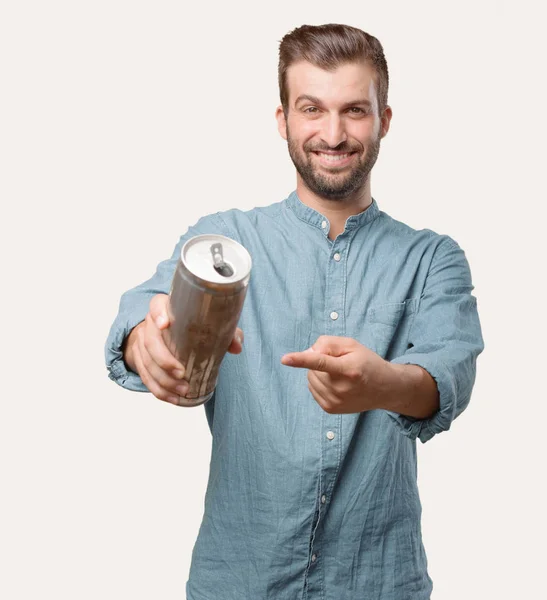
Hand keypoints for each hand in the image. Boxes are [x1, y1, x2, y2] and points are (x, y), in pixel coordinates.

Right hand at [124, 293, 243, 404]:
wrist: (169, 335)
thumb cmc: (193, 328)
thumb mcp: (212, 326)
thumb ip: (227, 333)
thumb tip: (236, 347)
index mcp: (166, 309)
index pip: (156, 305)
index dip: (158, 313)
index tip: (165, 325)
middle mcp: (150, 324)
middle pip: (150, 341)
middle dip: (164, 360)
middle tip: (182, 374)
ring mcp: (142, 342)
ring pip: (146, 362)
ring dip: (163, 380)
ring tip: (183, 390)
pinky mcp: (139, 359)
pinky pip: (145, 376)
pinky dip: (158, 390)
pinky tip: (173, 398)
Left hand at [281, 335, 392, 413]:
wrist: (384, 388)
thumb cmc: (366, 362)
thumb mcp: (351, 345)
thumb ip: (327, 344)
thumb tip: (307, 354)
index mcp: (348, 370)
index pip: (320, 362)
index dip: (300, 360)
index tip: (285, 359)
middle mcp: (341, 388)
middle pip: (313, 368)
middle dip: (320, 361)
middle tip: (340, 363)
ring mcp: (335, 401)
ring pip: (310, 379)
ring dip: (319, 372)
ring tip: (339, 374)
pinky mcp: (330, 409)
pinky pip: (313, 389)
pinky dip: (319, 382)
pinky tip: (336, 383)